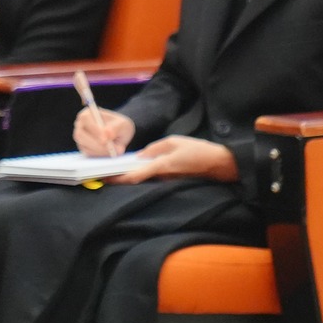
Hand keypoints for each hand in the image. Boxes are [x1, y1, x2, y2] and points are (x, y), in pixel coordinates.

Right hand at [74, 107, 134, 156]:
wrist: (119, 135)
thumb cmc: (120, 126)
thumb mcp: (123, 124)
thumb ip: (115, 128)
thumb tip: (107, 134)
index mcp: (88, 113)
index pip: (85, 119)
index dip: (94, 129)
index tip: (105, 139)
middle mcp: (81, 125)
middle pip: (80, 134)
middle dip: (96, 143)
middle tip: (111, 149)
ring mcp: (80, 137)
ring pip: (83, 145)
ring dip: (100, 150)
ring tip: (116, 151)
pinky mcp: (83, 147)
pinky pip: (88, 153)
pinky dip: (100, 154)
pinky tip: (111, 153)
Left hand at [108, 135, 237, 184]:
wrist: (219, 164)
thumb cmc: (197, 150)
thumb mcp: (174, 142)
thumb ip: (154, 149)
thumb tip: (139, 156)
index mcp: (161, 166)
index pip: (134, 176)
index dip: (118, 179)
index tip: (104, 178)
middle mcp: (162, 177)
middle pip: (136, 180)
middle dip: (119, 178)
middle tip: (102, 173)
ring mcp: (167, 181)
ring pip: (144, 179)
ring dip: (129, 176)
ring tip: (113, 169)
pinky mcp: (171, 181)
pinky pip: (153, 178)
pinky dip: (141, 174)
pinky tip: (133, 168)